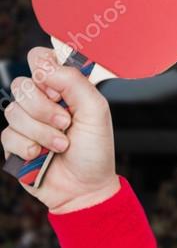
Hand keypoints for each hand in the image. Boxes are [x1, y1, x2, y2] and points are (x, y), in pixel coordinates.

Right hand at [1, 47, 117, 210]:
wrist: (84, 188)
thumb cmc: (94, 151)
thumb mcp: (96, 112)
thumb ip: (75, 83)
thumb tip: (45, 67)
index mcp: (63, 89)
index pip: (40, 59)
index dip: (43, 68)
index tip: (56, 87)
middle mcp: (42, 101)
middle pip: (22, 85)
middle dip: (44, 108)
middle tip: (65, 123)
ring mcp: (26, 122)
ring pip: (13, 111)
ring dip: (41, 132)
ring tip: (61, 144)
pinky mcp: (13, 142)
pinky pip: (8, 135)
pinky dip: (29, 146)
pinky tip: (43, 155)